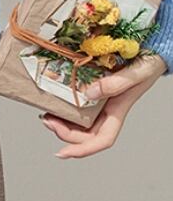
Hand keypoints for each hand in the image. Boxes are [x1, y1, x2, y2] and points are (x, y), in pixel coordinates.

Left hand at [39, 53, 166, 158]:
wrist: (153, 48)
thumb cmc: (149, 62)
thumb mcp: (136, 72)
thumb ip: (116, 83)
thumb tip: (89, 93)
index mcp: (118, 109)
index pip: (102, 139)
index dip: (83, 149)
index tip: (62, 152)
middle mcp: (107, 107)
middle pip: (86, 133)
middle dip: (65, 133)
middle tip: (46, 120)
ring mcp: (99, 97)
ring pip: (80, 119)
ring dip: (62, 121)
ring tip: (46, 113)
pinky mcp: (93, 84)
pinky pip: (78, 100)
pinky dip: (65, 102)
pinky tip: (54, 97)